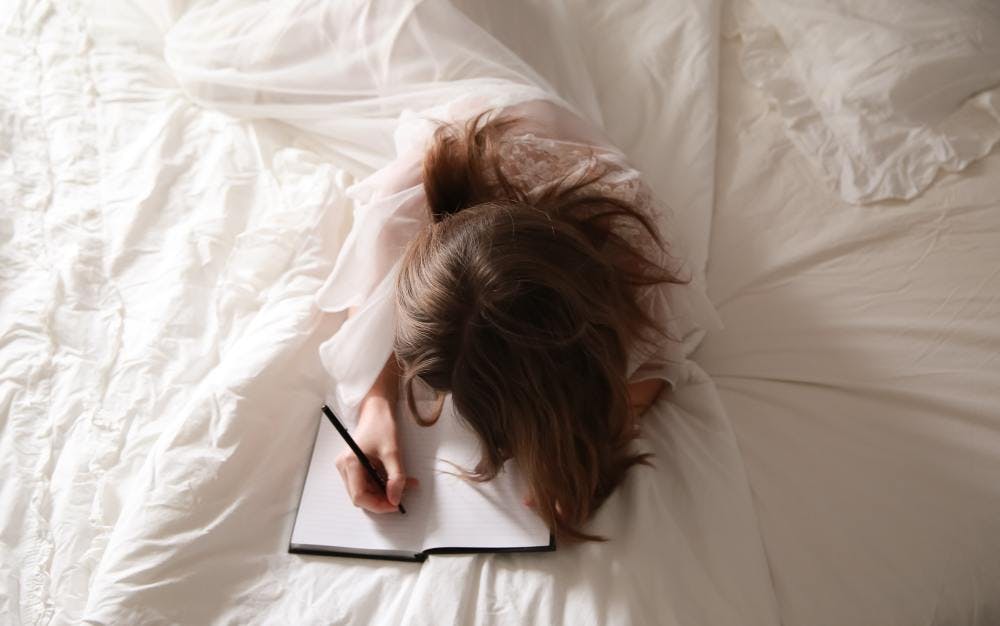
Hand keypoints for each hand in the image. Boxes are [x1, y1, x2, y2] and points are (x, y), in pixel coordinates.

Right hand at [335, 396, 417, 512]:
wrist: (377, 409)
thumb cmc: (381, 425)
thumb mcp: (393, 452)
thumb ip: (396, 477)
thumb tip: (395, 499)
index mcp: (350, 463)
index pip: (359, 496)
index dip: (378, 505)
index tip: (396, 505)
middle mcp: (344, 467)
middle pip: (361, 496)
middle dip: (382, 499)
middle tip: (402, 497)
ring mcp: (348, 467)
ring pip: (365, 491)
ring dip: (384, 492)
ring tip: (405, 485)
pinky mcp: (354, 465)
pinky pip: (367, 482)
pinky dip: (382, 484)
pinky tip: (397, 479)